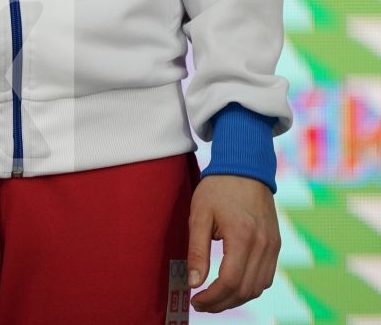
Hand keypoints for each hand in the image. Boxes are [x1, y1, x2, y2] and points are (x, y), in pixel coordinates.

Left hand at [187, 175, 280, 312]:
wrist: (245, 166)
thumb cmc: (218, 187)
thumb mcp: (200, 214)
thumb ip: (197, 250)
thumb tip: (194, 283)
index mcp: (242, 235)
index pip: (229, 282)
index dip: (211, 298)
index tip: (195, 300)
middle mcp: (263, 244)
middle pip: (244, 290)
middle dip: (222, 303)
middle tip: (202, 303)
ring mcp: (272, 245)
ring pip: (258, 288)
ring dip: (236, 298)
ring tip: (215, 297)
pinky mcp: (275, 244)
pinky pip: (266, 277)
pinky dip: (250, 287)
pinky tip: (233, 285)